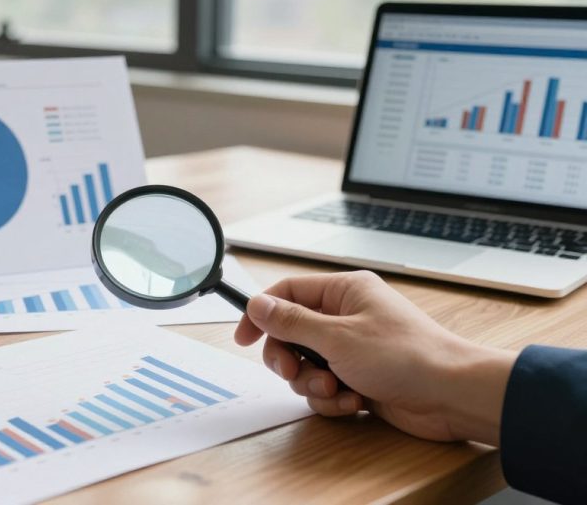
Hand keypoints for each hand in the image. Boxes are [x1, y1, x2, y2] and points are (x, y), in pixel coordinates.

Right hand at [235, 270, 516, 443]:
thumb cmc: (407, 357)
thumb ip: (291, 321)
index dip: (261, 314)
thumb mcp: (337, 337)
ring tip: (335, 390)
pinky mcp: (360, 378)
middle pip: (290, 334)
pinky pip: (325, 388)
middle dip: (288, 359)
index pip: (286, 293)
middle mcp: (347, 317)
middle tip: (293, 371)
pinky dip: (332, 399)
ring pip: (305, 366)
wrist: (452, 395)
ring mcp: (353, 349)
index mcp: (344, 292)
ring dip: (312, 383)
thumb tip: (257, 304)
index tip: (243, 337)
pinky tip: (353, 402)